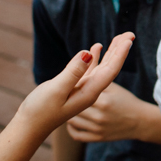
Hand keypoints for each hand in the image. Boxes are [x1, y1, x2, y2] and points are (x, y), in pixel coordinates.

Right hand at [17, 32, 133, 137]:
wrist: (30, 127)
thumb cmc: (40, 111)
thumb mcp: (56, 90)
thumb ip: (72, 72)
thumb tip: (88, 53)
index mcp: (89, 93)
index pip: (110, 71)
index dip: (120, 54)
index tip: (129, 40)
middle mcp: (90, 91)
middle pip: (110, 68)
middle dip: (120, 50)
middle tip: (130, 33)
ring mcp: (82, 89)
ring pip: (101, 68)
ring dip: (110, 52)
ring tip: (119, 37)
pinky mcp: (74, 87)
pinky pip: (89, 70)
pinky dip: (94, 58)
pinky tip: (97, 48)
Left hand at [66, 82, 149, 142]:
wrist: (140, 121)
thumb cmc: (126, 100)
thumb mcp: (114, 87)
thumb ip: (97, 79)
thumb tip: (80, 69)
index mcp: (104, 100)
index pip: (80, 93)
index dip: (72, 89)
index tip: (68, 86)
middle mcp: (99, 116)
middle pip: (73, 107)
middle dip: (69, 101)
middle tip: (65, 96)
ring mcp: (98, 128)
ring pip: (72, 121)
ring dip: (69, 114)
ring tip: (68, 107)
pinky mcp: (97, 138)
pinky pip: (76, 135)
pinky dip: (71, 128)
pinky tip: (73, 121)